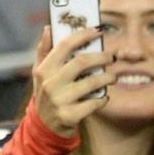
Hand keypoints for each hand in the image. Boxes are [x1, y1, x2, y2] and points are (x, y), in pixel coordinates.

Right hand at [31, 19, 110, 137]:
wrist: (44, 126)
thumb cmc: (47, 93)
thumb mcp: (40, 73)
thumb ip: (44, 50)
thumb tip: (48, 28)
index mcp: (43, 70)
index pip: (63, 46)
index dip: (82, 35)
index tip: (98, 31)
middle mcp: (49, 84)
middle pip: (81, 62)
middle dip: (101, 57)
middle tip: (111, 57)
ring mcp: (59, 100)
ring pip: (91, 82)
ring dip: (107, 78)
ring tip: (112, 77)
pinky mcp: (69, 115)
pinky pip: (94, 103)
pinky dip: (103, 99)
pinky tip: (103, 97)